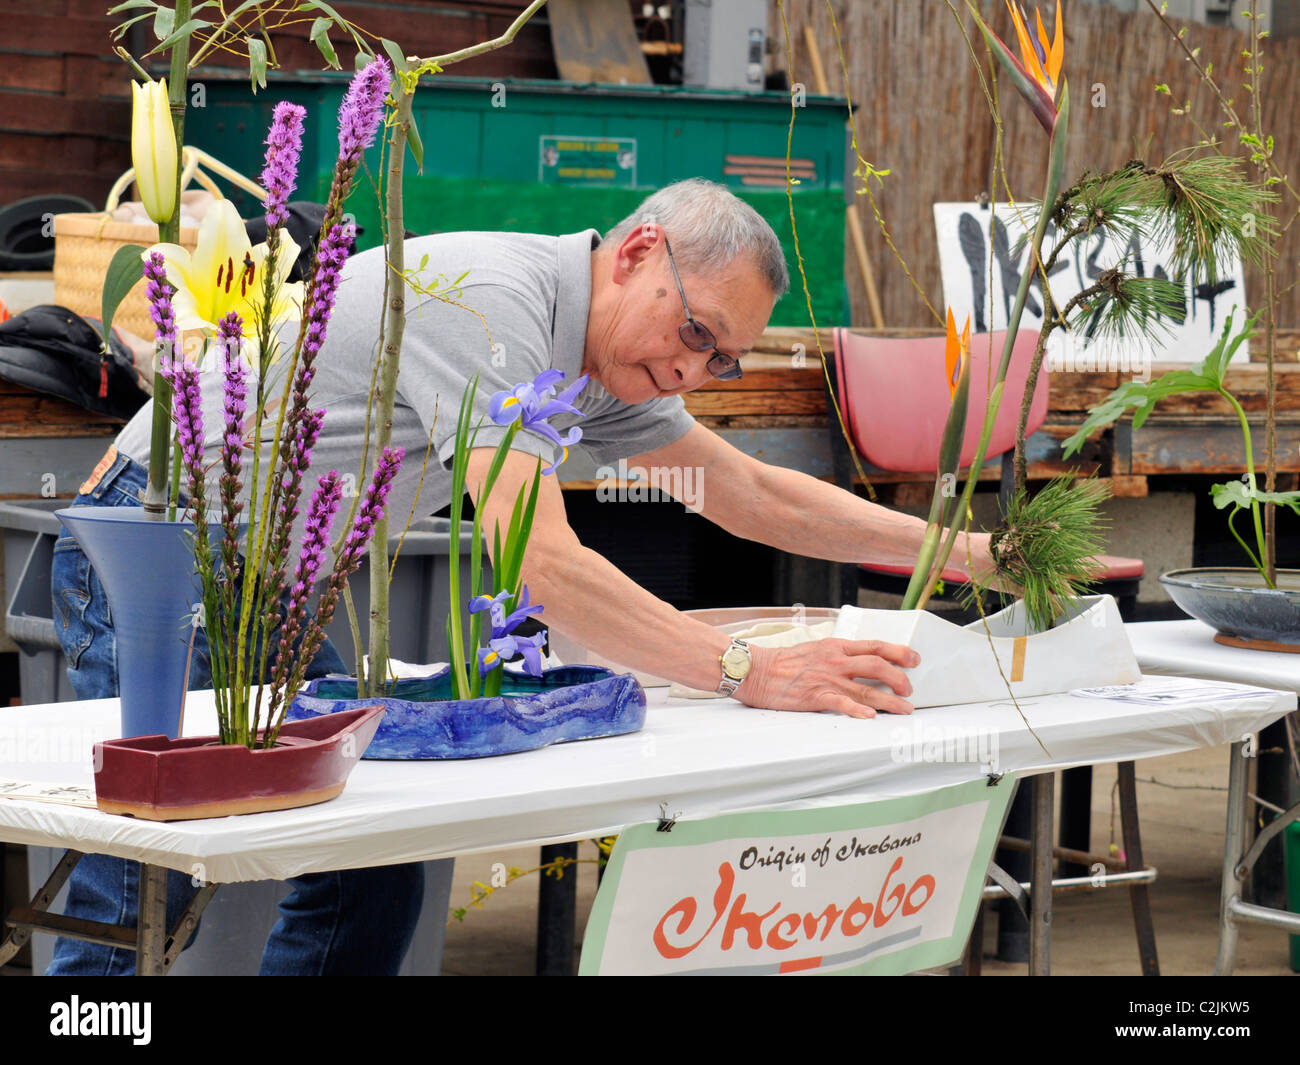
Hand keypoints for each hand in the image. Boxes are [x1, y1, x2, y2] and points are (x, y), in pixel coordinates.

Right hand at [736, 638, 918, 717]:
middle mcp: (835, 661)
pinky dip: (857, 709)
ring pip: (866, 688)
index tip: (914, 659)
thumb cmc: (785, 662)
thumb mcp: (816, 649)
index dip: (899, 652)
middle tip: (910, 689)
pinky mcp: (815, 697)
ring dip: (890, 701)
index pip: (874, 646)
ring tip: (905, 709)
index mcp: (836, 647)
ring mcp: (826, 679)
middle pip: (877, 666)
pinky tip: (870, 716)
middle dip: (899, 678)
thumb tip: (861, 661)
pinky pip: (840, 703)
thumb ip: (839, 654)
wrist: (757, 670)